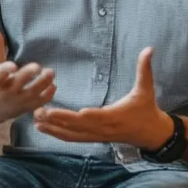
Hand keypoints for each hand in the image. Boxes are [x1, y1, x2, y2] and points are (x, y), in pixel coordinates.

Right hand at [0, 28, 55, 128]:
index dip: (5, 70)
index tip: (13, 66)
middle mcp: (5, 91)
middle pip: (18, 83)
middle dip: (27, 75)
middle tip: (38, 66)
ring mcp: (16, 101)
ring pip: (32, 93)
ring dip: (43, 83)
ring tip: (51, 72)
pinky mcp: (24, 108)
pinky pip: (38, 103)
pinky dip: (47, 95)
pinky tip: (52, 85)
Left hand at [34, 47, 173, 149]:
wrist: (151, 133)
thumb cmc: (146, 108)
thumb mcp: (146, 88)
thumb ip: (145, 68)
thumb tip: (149, 48)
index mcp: (116, 116)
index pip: (100, 116)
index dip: (90, 115)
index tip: (77, 112)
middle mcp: (104, 128)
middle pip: (79, 127)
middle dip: (59, 120)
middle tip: (40, 112)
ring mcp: (97, 135)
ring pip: (73, 135)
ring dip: (54, 129)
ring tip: (36, 120)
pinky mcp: (94, 138)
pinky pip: (73, 138)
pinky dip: (58, 134)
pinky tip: (44, 129)